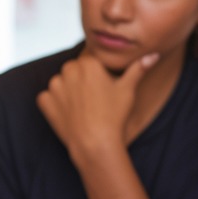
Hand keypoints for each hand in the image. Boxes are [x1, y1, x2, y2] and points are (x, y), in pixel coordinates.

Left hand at [36, 51, 156, 163]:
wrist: (95, 143)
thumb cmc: (114, 115)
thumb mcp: (128, 89)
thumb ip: (138, 68)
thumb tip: (153, 55)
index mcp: (88, 63)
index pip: (90, 60)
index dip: (97, 73)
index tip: (103, 87)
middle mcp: (68, 70)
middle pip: (74, 70)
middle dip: (82, 80)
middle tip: (94, 99)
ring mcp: (54, 86)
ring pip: (61, 83)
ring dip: (68, 91)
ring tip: (83, 108)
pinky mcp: (44, 101)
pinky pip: (48, 98)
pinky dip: (55, 104)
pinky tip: (69, 114)